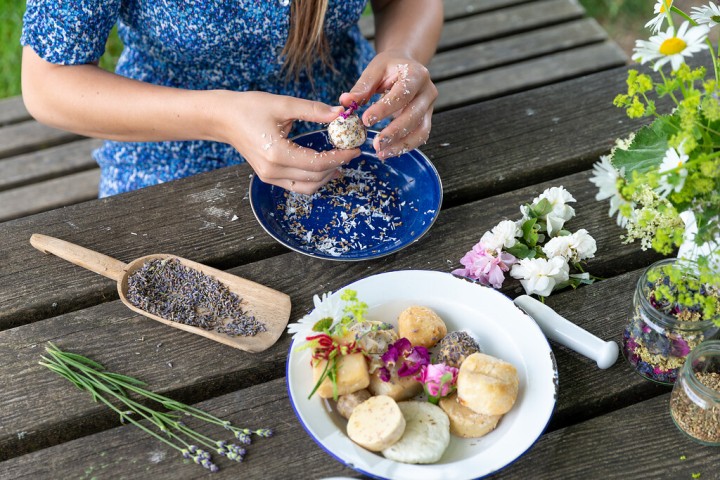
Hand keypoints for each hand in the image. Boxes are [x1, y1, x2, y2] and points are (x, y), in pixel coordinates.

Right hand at [219, 91, 360, 194]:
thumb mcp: (283, 104)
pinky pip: (297, 185)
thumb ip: (314, 110)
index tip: (355, 149)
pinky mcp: (269, 177)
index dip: (340, 157)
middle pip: (315, 178)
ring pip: (307, 187)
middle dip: (337, 166)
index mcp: (276, 153)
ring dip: (326, 176)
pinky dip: (313, 179)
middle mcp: (273, 171)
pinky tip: (324, 166)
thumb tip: (340, 113)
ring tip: (340, 161)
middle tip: (350, 152)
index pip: (317, 163)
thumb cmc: (250, 108)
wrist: (224, 118)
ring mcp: (269, 177)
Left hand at [339, 51, 436, 158]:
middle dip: (394, 132)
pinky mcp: (427, 119)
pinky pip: (420, 137)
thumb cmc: (390, 67)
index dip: (384, 109)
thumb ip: (362, 87)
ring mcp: (429, 107)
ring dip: (401, 145)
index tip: (366, 120)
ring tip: (381, 153)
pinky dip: (405, 147)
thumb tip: (345, 101)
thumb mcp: (375, 70)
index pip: (401, 95)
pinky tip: (388, 152)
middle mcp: (428, 91)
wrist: (407, 66)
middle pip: (414, 116)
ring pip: (420, 130)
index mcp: (416, 74)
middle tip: (376, 144)